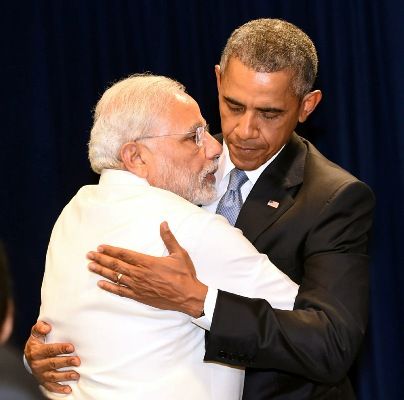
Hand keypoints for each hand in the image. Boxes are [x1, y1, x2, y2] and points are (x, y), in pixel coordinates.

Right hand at [24, 321, 80, 393]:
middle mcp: (36, 364)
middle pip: (53, 363)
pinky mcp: (43, 381)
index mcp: (35, 351)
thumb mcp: (36, 332)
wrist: (30, 354)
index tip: (71, 347)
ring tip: (76, 375)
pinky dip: (59, 389)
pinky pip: (51, 387)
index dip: (60, 349)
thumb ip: (40, 327)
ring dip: (65, 376)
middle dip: (66, 362)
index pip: (49, 350)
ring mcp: (40, 374)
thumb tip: (47, 327)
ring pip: (53, 376)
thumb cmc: (38, 340)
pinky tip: (68, 389)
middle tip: (77, 361)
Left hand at [87, 221, 207, 316]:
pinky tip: (101, 284)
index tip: (100, 247)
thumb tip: (164, 223)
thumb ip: (169, 238)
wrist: (187, 296)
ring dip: (102, 271)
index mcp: (148, 262)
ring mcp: (138, 286)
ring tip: (91, 266)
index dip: (111, 250)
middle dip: (101, 259)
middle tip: (89, 255)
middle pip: (116, 265)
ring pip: (115, 277)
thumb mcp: (179, 253)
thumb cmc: (184, 275)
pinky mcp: (139, 296)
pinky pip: (121, 292)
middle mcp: (140, 274)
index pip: (125, 254)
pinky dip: (110, 288)